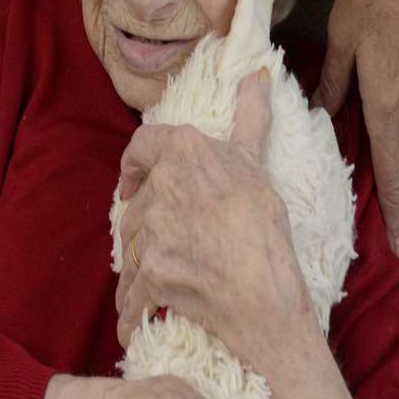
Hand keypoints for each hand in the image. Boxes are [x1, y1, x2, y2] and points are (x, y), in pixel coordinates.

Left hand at [116, 74, 304, 365]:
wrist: (268, 295)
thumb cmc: (266, 229)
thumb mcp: (257, 164)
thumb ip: (251, 118)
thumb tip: (258, 73)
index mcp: (185, 150)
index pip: (140, 146)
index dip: (132, 165)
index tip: (132, 183)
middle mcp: (163, 184)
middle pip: (136, 206)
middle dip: (145, 227)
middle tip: (164, 247)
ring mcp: (154, 229)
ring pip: (131, 249)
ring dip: (136, 271)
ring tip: (149, 288)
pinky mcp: (151, 271)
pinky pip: (131, 294)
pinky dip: (131, 312)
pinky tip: (134, 325)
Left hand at [313, 0, 398, 256]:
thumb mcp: (341, 37)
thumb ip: (333, 80)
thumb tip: (323, 113)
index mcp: (388, 97)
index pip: (391, 170)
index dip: (393, 211)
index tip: (398, 246)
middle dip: (396, 196)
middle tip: (383, 227)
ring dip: (397, 163)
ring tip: (377, 187)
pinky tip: (382, 128)